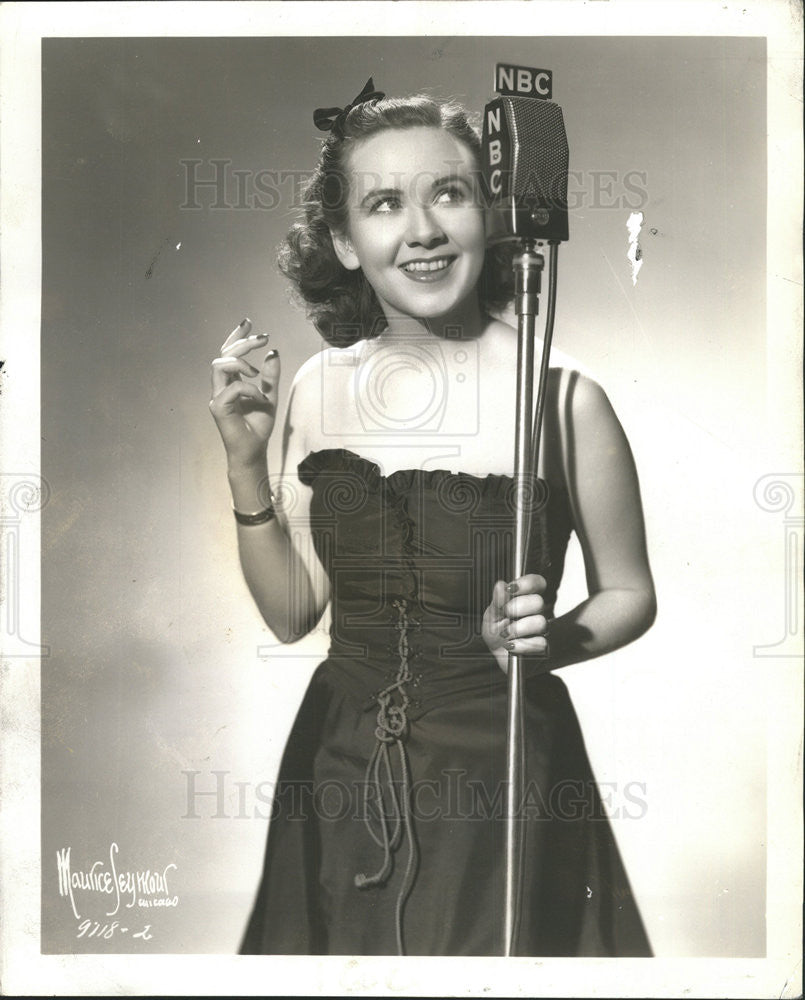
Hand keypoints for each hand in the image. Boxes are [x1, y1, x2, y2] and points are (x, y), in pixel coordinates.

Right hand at [209, 318, 279, 467]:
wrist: (254, 451)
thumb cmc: (258, 426)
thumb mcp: (270, 395)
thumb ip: (270, 375)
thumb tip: (273, 351)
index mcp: (231, 381)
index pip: (228, 352)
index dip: (236, 335)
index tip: (248, 322)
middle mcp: (221, 386)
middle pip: (223, 353)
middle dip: (242, 342)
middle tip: (263, 338)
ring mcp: (217, 396)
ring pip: (219, 365)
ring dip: (240, 362)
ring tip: (256, 373)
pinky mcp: (217, 407)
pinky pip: (232, 387)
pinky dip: (249, 388)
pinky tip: (259, 397)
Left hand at [482, 574, 549, 672]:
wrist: (497, 655)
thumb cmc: (496, 632)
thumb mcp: (491, 615)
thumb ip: (497, 601)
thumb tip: (501, 585)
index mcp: (525, 599)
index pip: (537, 583)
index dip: (527, 583)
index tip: (512, 588)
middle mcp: (536, 613)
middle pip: (538, 602)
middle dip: (517, 608)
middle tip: (505, 615)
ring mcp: (541, 630)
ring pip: (541, 622)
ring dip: (518, 629)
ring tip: (505, 634)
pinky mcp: (542, 648)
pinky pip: (540, 643)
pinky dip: (521, 645)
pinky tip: (511, 646)